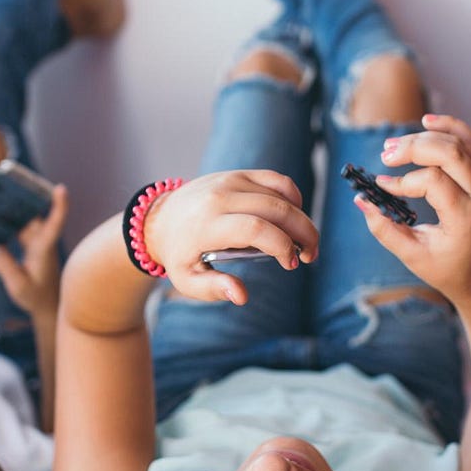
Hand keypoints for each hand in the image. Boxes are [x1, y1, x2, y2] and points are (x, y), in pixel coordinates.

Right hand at [0, 185, 68, 315]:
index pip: (54, 224)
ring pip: (24, 220)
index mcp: (43, 249)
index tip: (61, 188)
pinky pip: (18, 229)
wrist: (46, 306)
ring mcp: (35, 243)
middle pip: (32, 215)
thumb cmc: (36, 297)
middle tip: (7, 178)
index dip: (59, 206)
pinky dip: (7, 222)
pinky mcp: (29, 246)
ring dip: (12, 208)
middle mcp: (41, 242)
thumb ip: (6, 268)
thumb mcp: (18, 286)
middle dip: (23, 197)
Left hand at [143, 170, 319, 304]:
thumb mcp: (187, 279)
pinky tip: (294, 217)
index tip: (291, 264)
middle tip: (311, 256)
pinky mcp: (238, 174)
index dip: (282, 246)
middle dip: (303, 233)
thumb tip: (241, 296)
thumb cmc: (178, 253)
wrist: (160, 219)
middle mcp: (221, 197)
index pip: (256, 229)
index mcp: (208, 225)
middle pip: (276, 209)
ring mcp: (231, 181)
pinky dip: (292, 197)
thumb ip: (214, 289)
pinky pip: (275, 180)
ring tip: (304, 243)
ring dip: (301, 219)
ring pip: (281, 195)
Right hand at [366, 114, 470, 299]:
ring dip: (424, 136)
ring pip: (458, 142)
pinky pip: (469, 141)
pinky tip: (426, 120)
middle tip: (385, 156)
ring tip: (393, 146)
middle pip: (450, 153)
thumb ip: (385, 230)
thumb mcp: (411, 256)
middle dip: (413, 148)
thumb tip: (361, 201)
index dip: (403, 182)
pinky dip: (449, 126)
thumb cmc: (444, 266)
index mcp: (464, 218)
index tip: (382, 188)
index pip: (434, 182)